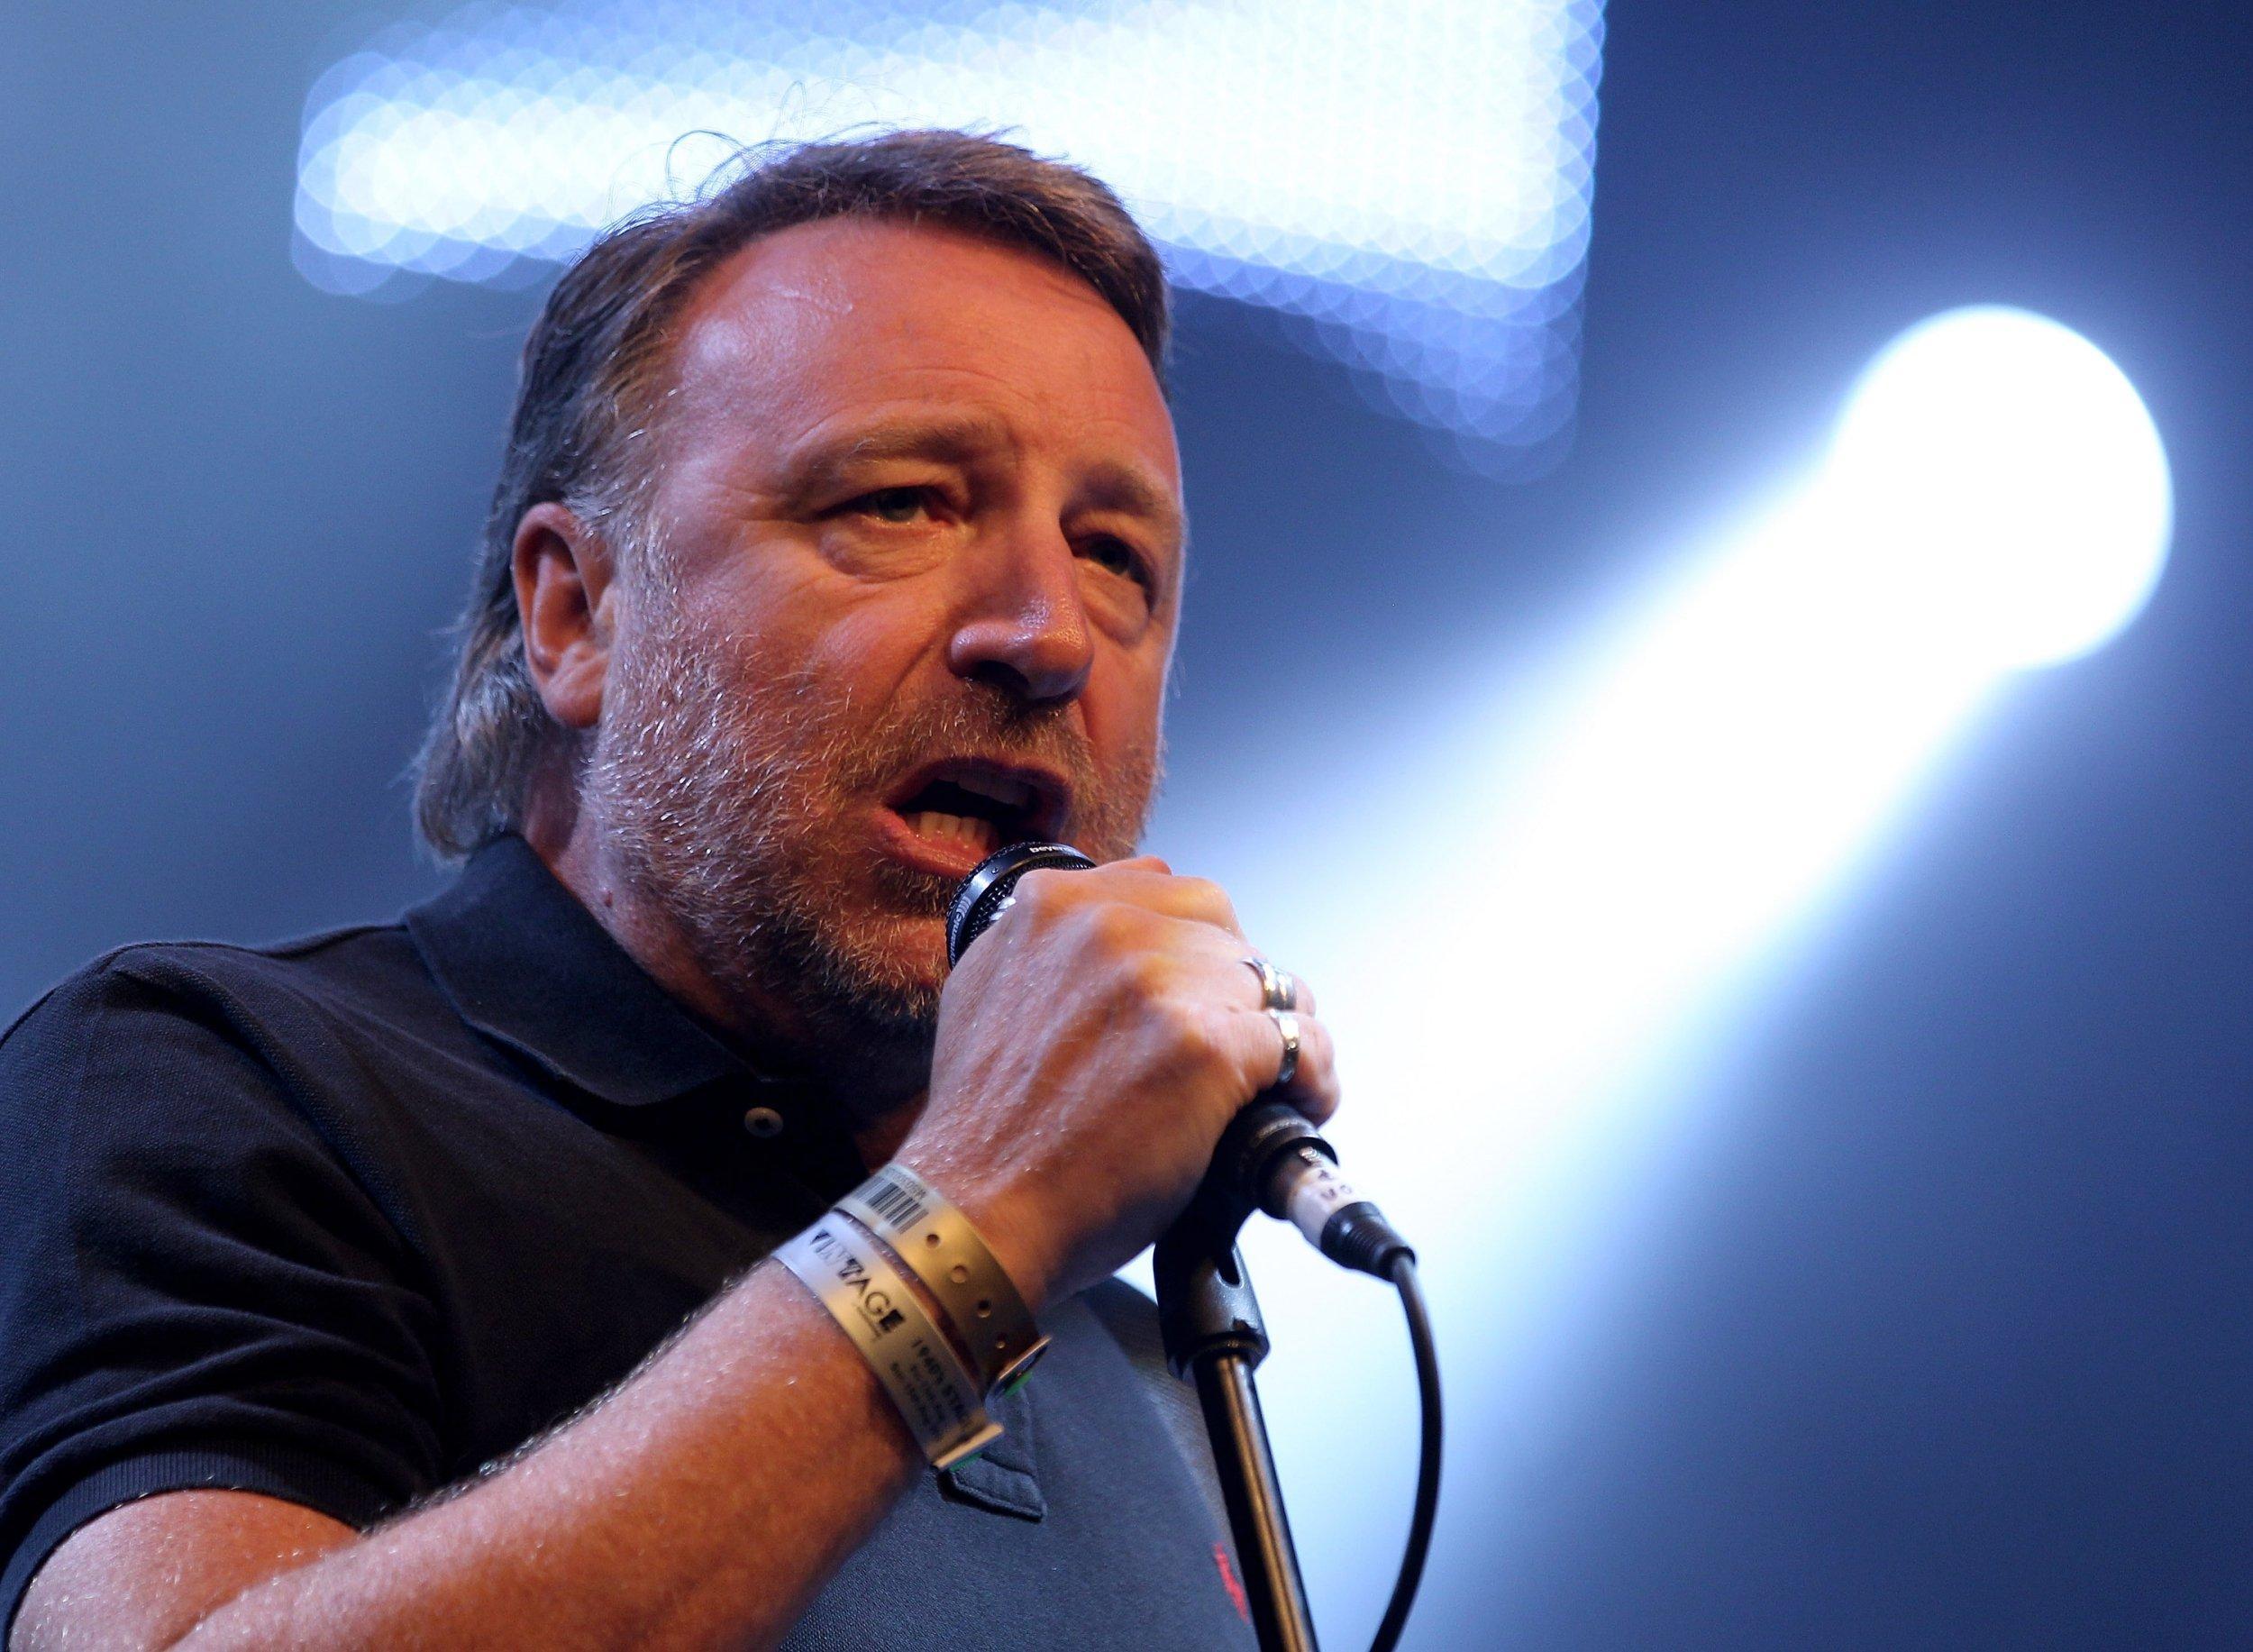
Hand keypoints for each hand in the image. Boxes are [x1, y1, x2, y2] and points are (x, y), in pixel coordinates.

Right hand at [895, 857, 1338, 1307]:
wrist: (977, 1212)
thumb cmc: (985, 1130)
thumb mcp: (988, 994)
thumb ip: (1050, 948)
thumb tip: (1117, 931)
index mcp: (1052, 906)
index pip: (1172, 892)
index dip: (1197, 949)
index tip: (1201, 989)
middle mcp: (1107, 929)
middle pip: (1228, 935)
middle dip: (1239, 991)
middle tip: (1238, 1041)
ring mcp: (1159, 983)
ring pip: (1269, 985)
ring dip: (1278, 1034)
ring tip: (1273, 1081)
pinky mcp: (1207, 1047)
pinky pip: (1298, 1042)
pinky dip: (1312, 1076)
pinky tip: (1299, 1102)